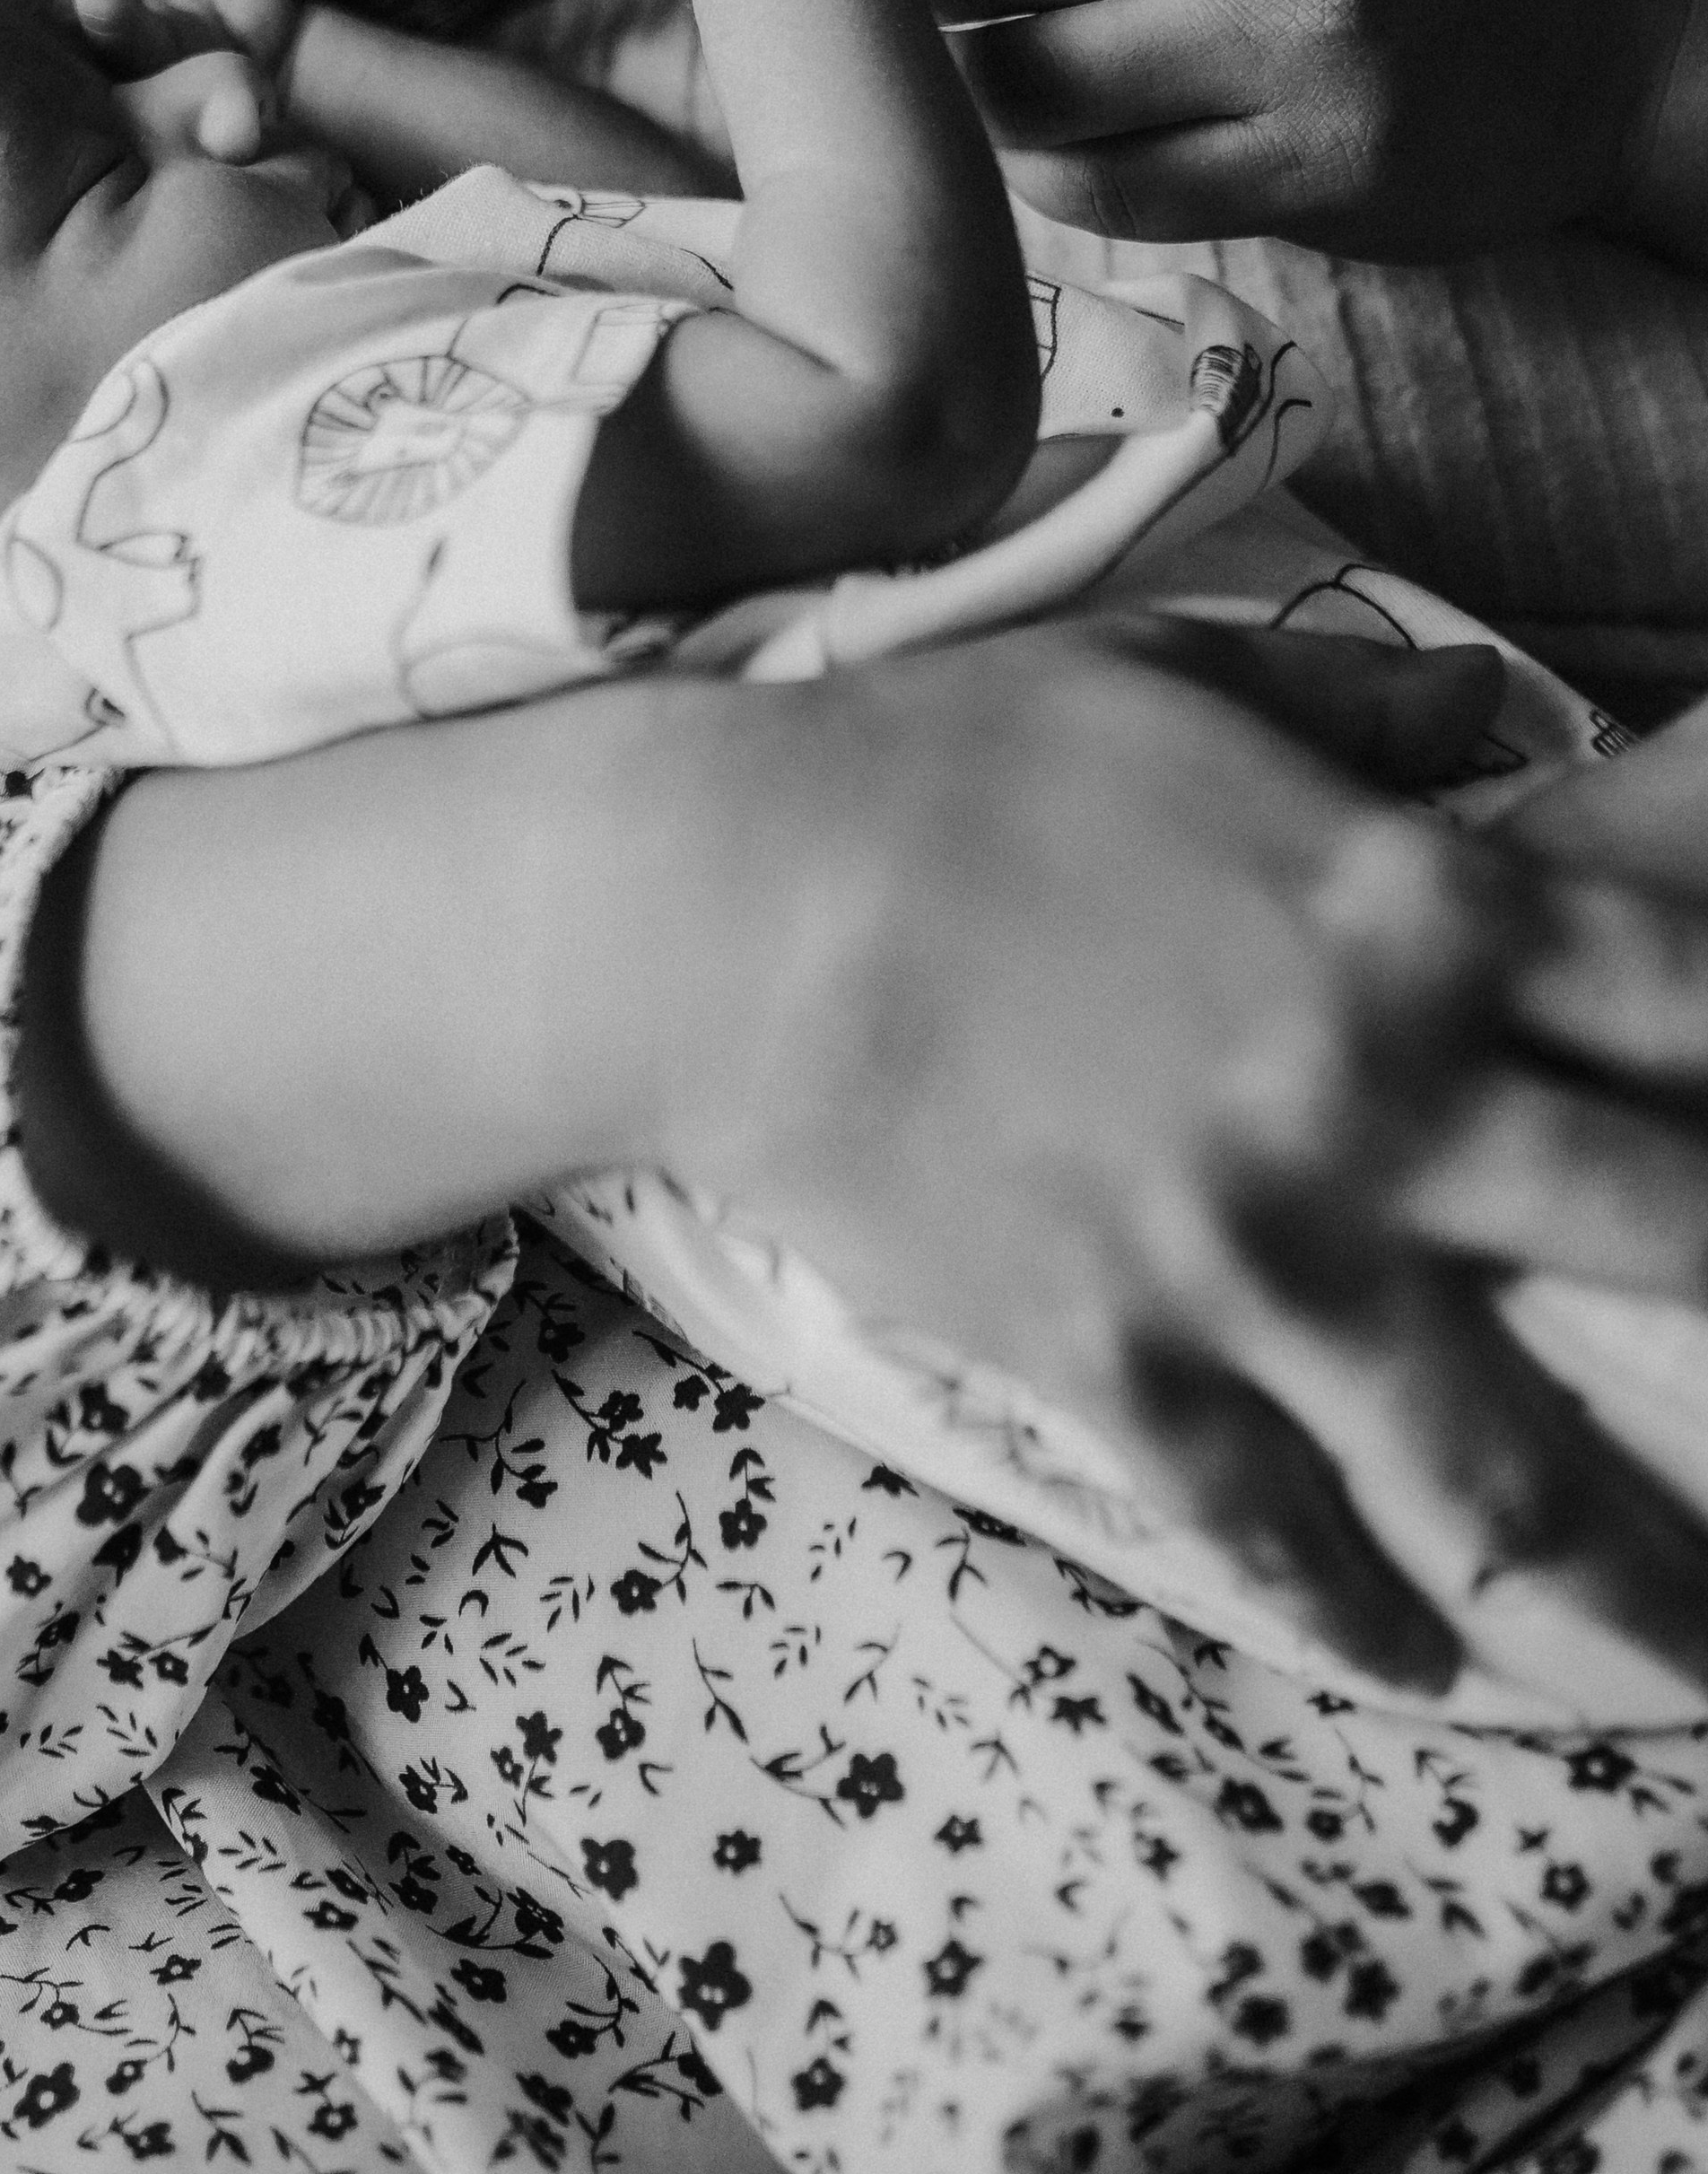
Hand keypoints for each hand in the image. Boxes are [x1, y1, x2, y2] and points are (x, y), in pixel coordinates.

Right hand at [715, 616, 1707, 1699]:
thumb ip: (1358, 710)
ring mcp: (1262, 1252)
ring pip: (1510, 1462)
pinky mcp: (1130, 1361)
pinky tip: (1424, 1661)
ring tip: (1703, 1662)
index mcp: (1419, 912)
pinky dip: (1367, 1612)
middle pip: (1675, 1235)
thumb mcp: (1173, 679)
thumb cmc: (947, 763)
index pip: (1701, 1006)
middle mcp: (1386, 1097)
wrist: (731, 907)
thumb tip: (1489, 710)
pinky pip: (1281, 1526)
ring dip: (1637, 1583)